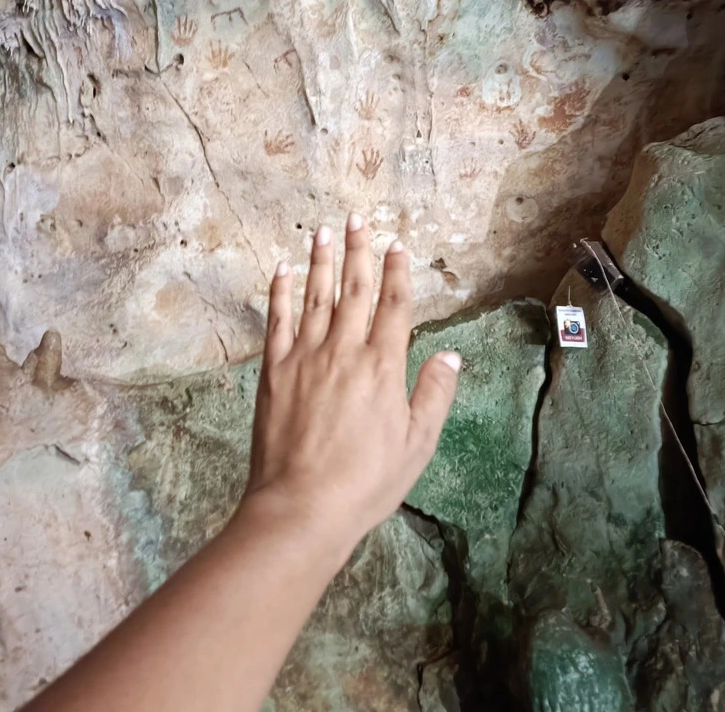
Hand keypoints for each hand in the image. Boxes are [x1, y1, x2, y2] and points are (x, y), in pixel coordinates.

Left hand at [242, 213, 460, 563]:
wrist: (302, 506)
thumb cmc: (366, 481)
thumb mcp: (416, 444)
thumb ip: (434, 395)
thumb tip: (451, 355)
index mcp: (383, 366)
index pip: (394, 305)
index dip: (397, 271)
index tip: (397, 244)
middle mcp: (345, 350)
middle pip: (354, 289)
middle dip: (358, 251)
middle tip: (358, 218)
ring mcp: (305, 357)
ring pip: (316, 296)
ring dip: (321, 260)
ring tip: (324, 230)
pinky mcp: (274, 370)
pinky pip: (278, 321)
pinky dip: (281, 292)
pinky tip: (284, 270)